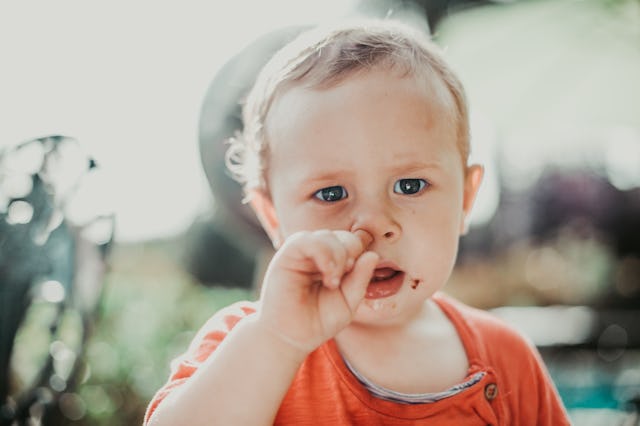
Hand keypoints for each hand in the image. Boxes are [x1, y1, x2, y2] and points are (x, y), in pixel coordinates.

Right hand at [257, 229, 378, 354]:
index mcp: (333, 262)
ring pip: (326, 236)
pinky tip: (326, 273)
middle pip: (343, 237)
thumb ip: (360, 279)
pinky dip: (322, 252)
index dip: (359, 256)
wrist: (291, 338)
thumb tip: (373, 254)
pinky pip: (305, 240)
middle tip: (342, 280)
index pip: (352, 244)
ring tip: (333, 282)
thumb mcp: (347, 302)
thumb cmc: (318, 321)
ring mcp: (302, 254)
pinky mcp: (286, 256)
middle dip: (350, 255)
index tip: (353, 278)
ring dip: (337, 256)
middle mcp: (317, 254)